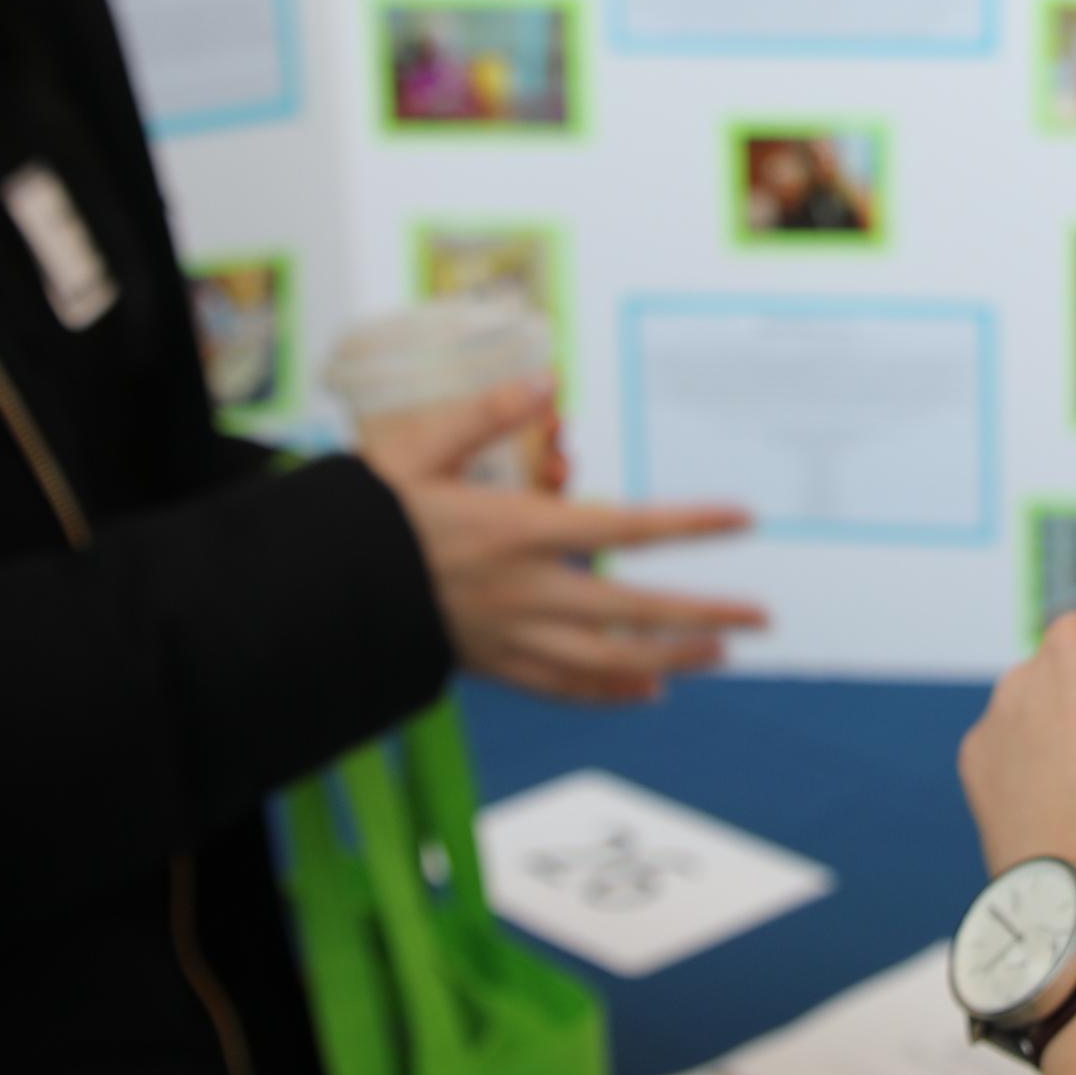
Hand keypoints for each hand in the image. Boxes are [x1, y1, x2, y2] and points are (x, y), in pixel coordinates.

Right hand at [357, 385, 760, 704]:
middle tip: (762, 617)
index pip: (626, 527)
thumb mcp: (417, 447)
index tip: (743, 519)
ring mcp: (511, 636)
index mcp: (517, 529)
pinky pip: (565, 687)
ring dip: (672, 657)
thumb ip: (486, 414)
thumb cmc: (365, 513)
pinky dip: (612, 691)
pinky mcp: (492, 665)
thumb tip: (548, 383)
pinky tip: (648, 690)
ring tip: (721, 654)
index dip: (690, 525)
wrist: (313, 592)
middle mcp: (526, 591)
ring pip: (610, 659)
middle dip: (704, 614)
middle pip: (635, 610)